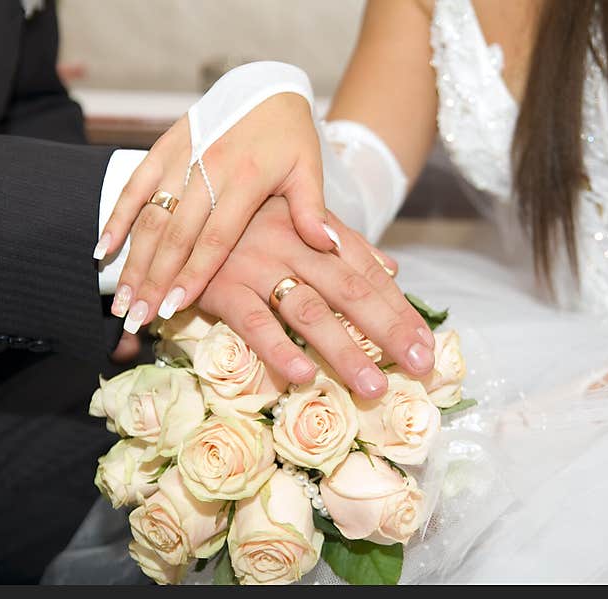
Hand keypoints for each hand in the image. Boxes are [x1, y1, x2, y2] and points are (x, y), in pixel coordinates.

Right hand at [96, 93, 335, 332]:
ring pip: (150, 216)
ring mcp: (181, 158)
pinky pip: (135, 186)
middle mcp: (207, 169)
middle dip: (153, 280)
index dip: (192, 274)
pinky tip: (103, 249)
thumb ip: (313, 210)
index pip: (214, 238)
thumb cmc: (290, 135)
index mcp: (245, 179)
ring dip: (132, 260)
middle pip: (175, 235)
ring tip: (121, 298)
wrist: (266, 86)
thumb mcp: (309, 169)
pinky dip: (117, 217)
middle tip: (136, 317)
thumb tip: (329, 248)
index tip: (172, 307)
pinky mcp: (163, 148)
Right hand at [195, 198, 434, 398]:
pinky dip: (278, 348)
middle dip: (389, 330)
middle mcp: (291, 242)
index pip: (368, 272)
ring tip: (373, 386)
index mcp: (314, 228)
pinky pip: (252, 321)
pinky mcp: (219, 285)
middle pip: (350, 291)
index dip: (400, 309)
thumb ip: (344, 244)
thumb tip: (392, 269)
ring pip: (309, 310)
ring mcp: (255, 264)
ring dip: (345, 350)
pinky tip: (303, 375)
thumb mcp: (297, 219)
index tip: (427, 344)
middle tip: (420, 366)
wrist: (180, 203)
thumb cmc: (245, 219)